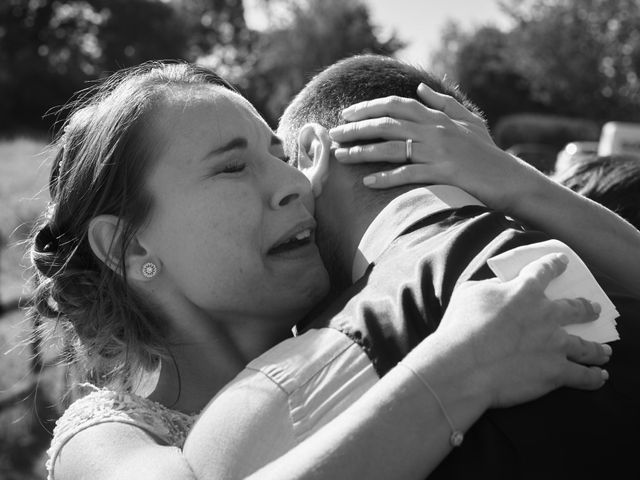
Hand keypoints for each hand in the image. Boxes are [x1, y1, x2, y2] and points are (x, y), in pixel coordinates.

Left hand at [329, 84, 534, 211]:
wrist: (510, 179)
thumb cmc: (487, 153)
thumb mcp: (469, 121)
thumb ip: (444, 104)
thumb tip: (421, 90)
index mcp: (438, 118)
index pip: (397, 106)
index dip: (369, 108)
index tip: (347, 113)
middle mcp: (435, 131)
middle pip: (388, 124)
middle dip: (357, 128)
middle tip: (334, 135)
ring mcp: (439, 152)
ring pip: (393, 148)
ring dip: (363, 151)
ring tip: (341, 156)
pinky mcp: (444, 174)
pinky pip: (409, 174)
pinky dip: (387, 178)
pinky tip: (368, 182)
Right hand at [425, 252, 609, 409]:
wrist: (464, 365)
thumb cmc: (460, 327)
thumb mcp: (469, 294)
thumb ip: (490, 287)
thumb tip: (500, 287)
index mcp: (524, 291)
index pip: (544, 271)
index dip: (554, 264)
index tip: (563, 262)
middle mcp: (546, 315)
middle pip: (575, 308)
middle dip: (586, 308)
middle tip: (593, 308)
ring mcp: (555, 345)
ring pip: (585, 346)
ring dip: (597, 348)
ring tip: (604, 350)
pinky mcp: (556, 372)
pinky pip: (583, 376)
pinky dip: (594, 377)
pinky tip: (600, 376)